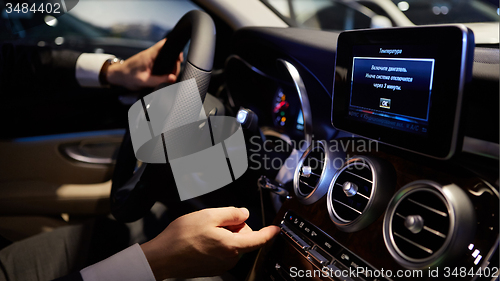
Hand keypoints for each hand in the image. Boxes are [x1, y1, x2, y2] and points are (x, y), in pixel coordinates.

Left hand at [106, 39, 182, 89]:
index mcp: (150, 55)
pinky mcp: (149, 61)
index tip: (180, 59)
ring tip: (170, 76)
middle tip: (174, 74)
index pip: (165, 43)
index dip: (175, 48)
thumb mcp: (144, 81)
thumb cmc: (128, 77)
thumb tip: (173, 78)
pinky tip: (164, 75)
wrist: (117, 76)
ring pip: (165, 57)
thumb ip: (159, 80)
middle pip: (168, 52)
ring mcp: (150, 57)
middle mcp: (150, 53)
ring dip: (170, 65)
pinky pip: (160, 61)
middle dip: (174, 62)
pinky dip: (165, 67)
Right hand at [140, 207, 279, 279]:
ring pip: (232, 243)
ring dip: (224, 234)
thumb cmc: (181, 238)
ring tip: (204, 231)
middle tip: (216, 221)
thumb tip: (244, 214)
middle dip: (235, 227)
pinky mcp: (212, 267)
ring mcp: (221, 264)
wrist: (162, 257)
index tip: (277, 229)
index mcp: (232, 246)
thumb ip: (232, 213)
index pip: (258, 239)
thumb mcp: (209, 216)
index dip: (269, 232)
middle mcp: (229, 258)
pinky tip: (201, 238)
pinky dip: (217, 241)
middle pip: (243, 237)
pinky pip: (222, 250)